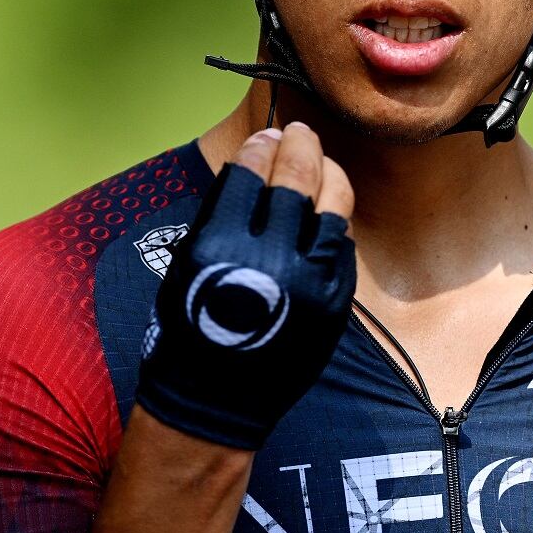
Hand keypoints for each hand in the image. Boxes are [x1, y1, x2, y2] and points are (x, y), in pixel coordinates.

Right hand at [134, 121, 356, 449]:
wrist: (216, 400)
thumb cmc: (194, 326)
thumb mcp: (189, 262)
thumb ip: (223, 211)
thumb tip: (257, 156)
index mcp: (221, 246)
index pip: (250, 171)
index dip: (261, 145)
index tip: (267, 134)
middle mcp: (269, 259)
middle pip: (297, 177)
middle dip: (299, 145)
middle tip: (298, 133)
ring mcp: (311, 281)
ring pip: (333, 202)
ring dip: (326, 172)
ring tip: (317, 162)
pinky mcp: (337, 300)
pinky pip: (342, 241)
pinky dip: (333, 217)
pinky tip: (323, 209)